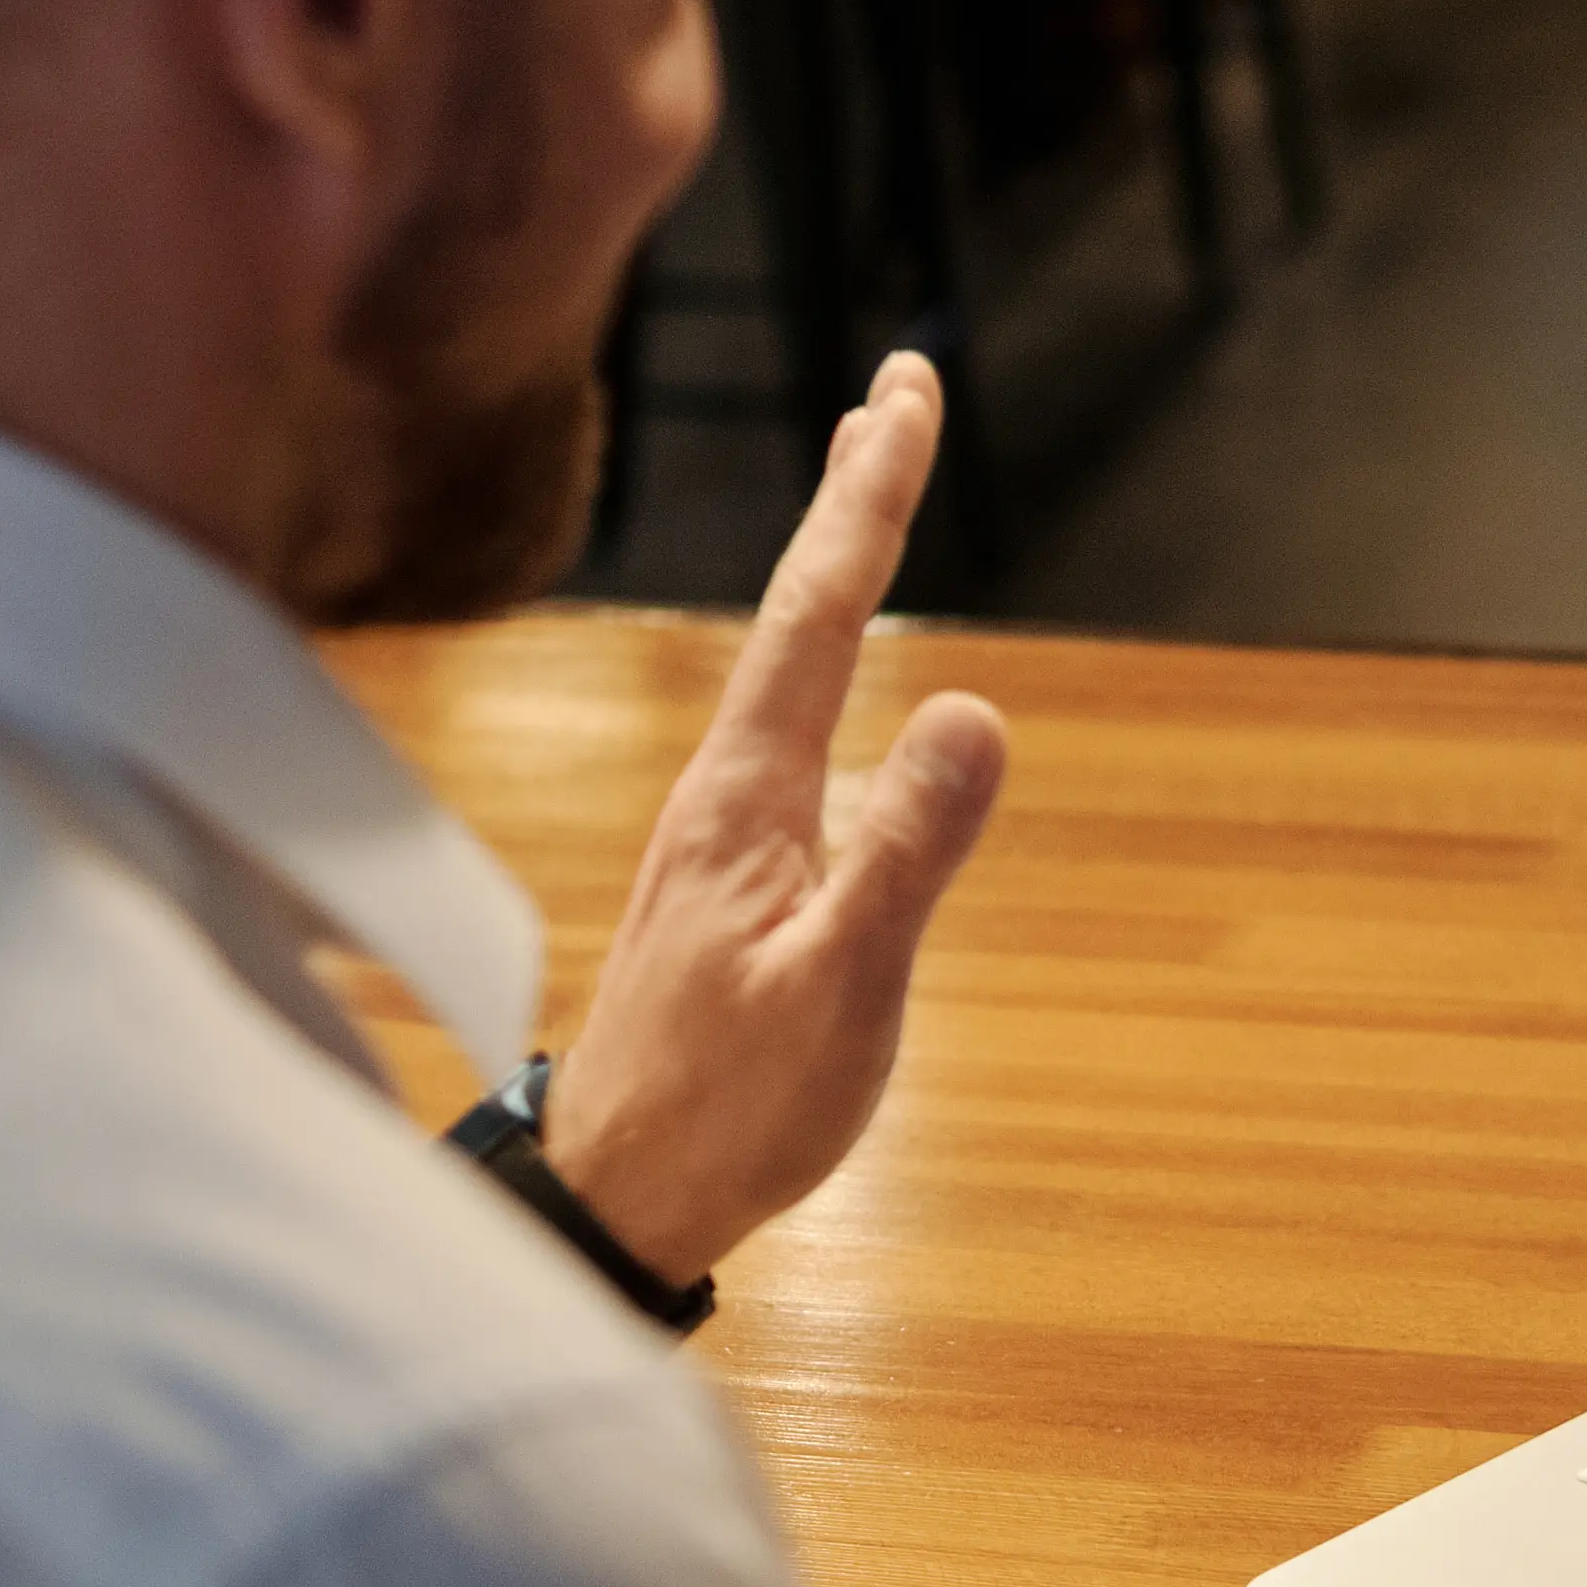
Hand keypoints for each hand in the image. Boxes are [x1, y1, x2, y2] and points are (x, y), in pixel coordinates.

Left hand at [544, 353, 1006, 1285]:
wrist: (612, 1196)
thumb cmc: (725, 1108)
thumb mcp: (842, 988)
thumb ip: (904, 855)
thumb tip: (975, 708)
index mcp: (749, 796)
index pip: (821, 612)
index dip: (869, 496)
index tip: (907, 389)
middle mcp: (727, 792)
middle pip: (799, 614)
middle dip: (854, 499)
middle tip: (897, 392)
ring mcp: (723, 836)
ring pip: (789, 671)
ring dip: (836, 575)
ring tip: (870, 499)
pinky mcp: (730, 883)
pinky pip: (792, 735)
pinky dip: (825, 668)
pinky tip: (834, 693)